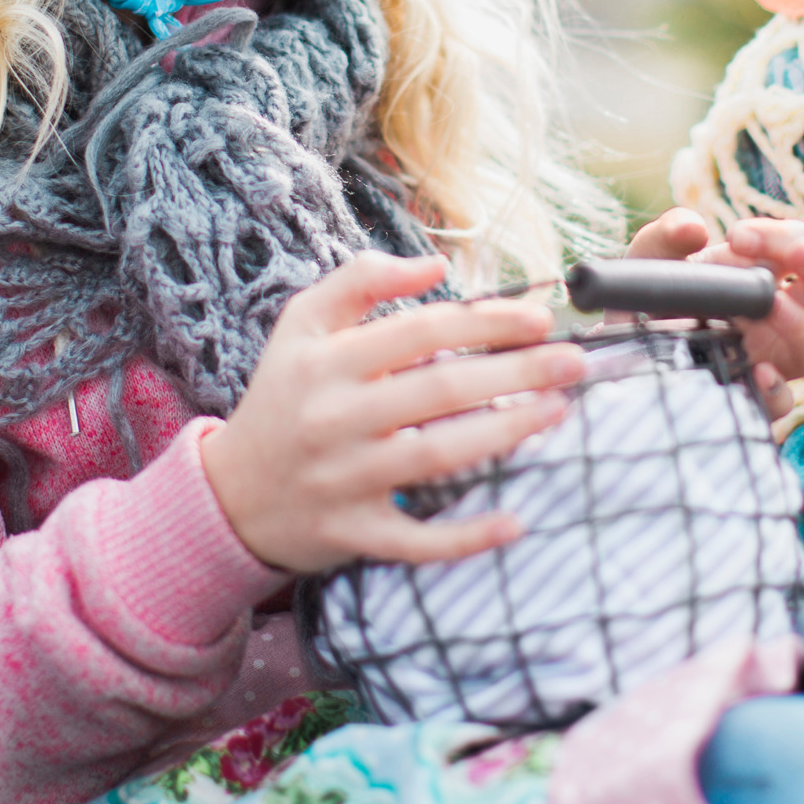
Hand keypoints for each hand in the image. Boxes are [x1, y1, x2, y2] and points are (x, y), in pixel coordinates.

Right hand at [200, 252, 584, 573]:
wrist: (231, 493)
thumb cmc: (283, 396)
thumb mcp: (301, 324)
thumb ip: (361, 280)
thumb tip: (435, 263)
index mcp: (327, 362)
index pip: (422, 330)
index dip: (487, 321)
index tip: (540, 318)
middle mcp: (335, 418)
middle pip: (441, 389)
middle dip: (517, 372)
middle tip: (573, 361)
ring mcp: (344, 479)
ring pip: (437, 455)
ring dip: (505, 434)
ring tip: (557, 411)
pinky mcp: (352, 533)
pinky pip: (416, 540)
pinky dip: (465, 536)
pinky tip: (513, 522)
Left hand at [629, 210, 803, 419]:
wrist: (618, 350)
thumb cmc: (649, 298)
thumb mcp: (649, 259)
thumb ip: (665, 235)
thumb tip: (693, 228)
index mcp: (765, 274)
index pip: (802, 245)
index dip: (781, 235)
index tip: (737, 236)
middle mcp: (780, 316)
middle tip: (792, 254)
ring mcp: (770, 358)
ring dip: (802, 326)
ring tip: (770, 308)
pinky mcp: (748, 398)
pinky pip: (782, 403)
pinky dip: (776, 389)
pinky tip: (757, 372)